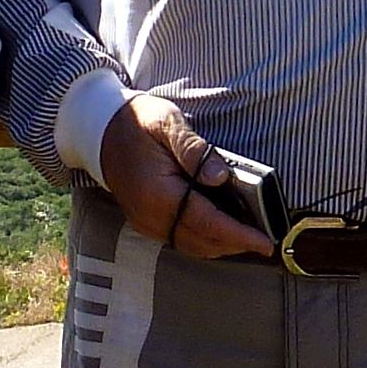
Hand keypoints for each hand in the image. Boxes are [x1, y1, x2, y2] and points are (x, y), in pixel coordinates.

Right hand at [96, 91, 270, 261]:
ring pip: (192, 245)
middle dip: (236, 244)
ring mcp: (146, 222)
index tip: (265, 243)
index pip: (207, 222)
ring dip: (222, 245)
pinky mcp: (146, 221)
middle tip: (264, 240)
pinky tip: (222, 229)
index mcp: (158, 193)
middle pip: (202, 241)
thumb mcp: (167, 122)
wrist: (101, 129)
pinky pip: (180, 239)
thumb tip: (220, 176)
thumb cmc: (138, 122)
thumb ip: (194, 149)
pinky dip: (205, 239)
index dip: (239, 235)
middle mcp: (150, 216)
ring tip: (249, 237)